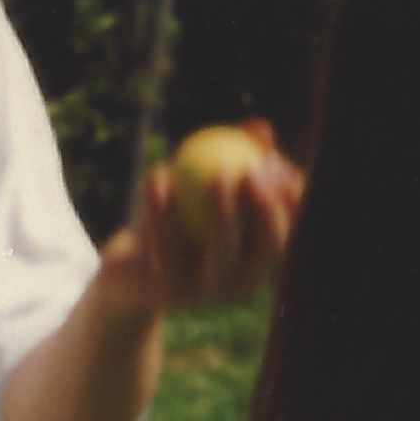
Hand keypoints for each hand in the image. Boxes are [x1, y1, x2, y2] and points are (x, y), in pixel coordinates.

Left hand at [96, 122, 302, 316]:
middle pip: (268, 248)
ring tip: (219, 172)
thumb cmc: (177, 216)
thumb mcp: (203, 180)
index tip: (276, 161)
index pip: (288, 227)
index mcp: (259, 256)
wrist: (128, 268)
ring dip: (224, 211)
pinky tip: (159, 176)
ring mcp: (208, 293)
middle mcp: (242, 281)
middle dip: (266, 208)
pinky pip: (170, 249)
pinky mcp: (171, 293)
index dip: (291, 197)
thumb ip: (234, 154)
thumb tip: (261, 128)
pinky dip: (164, 210)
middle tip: (252, 169)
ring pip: (223, 253)